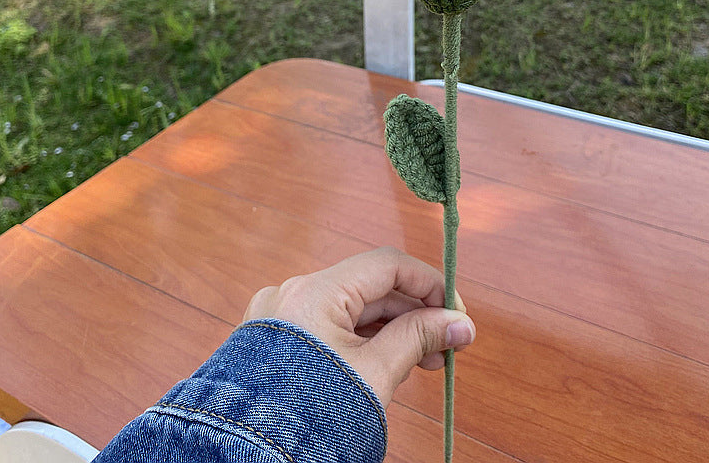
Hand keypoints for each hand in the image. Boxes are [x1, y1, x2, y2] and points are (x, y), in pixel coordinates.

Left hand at [242, 246, 475, 405]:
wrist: (247, 457)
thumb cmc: (308, 416)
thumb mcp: (375, 374)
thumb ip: (418, 339)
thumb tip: (462, 324)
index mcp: (315, 291)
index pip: (387, 264)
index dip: (429, 283)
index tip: (457, 312)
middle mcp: (294, 292)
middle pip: (370, 287)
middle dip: (414, 313)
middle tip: (447, 345)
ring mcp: (281, 314)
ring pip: (351, 308)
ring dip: (392, 329)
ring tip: (424, 361)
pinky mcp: (275, 337)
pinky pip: (329, 324)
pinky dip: (361, 338)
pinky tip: (387, 362)